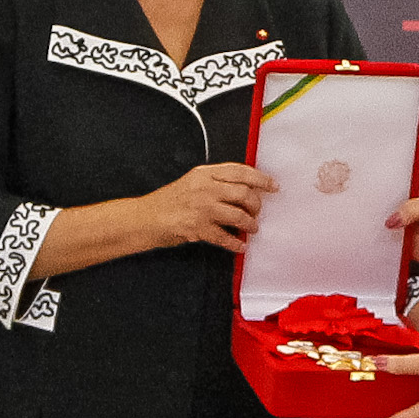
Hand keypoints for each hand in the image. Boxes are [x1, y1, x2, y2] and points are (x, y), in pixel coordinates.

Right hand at [147, 162, 272, 251]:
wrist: (145, 218)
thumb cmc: (169, 202)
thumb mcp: (192, 182)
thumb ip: (215, 183)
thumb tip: (243, 191)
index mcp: (204, 173)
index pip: (240, 171)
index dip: (261, 178)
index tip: (273, 186)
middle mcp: (205, 188)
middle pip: (244, 193)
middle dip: (256, 205)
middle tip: (257, 212)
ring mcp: (201, 208)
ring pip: (238, 215)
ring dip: (249, 224)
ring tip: (251, 228)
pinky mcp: (198, 228)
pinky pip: (225, 237)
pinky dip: (236, 244)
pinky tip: (240, 246)